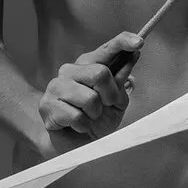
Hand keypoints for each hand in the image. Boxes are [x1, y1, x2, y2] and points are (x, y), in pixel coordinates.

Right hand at [37, 32, 142, 148]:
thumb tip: (133, 55)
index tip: (139, 42)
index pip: (107, 48)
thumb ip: (120, 79)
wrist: (75, 145)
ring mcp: (56, 87)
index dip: (123, 42)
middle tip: (105, 106)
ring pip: (89, 98)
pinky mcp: (47, 106)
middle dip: (109, 95)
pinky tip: (78, 126)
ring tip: (89, 118)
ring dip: (95, 114)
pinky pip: (77, 116)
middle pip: (100, 73)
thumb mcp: (115, 100)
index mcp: (87, 65)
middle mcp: (69, 71)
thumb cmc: (96, 121)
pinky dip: (83, 126)